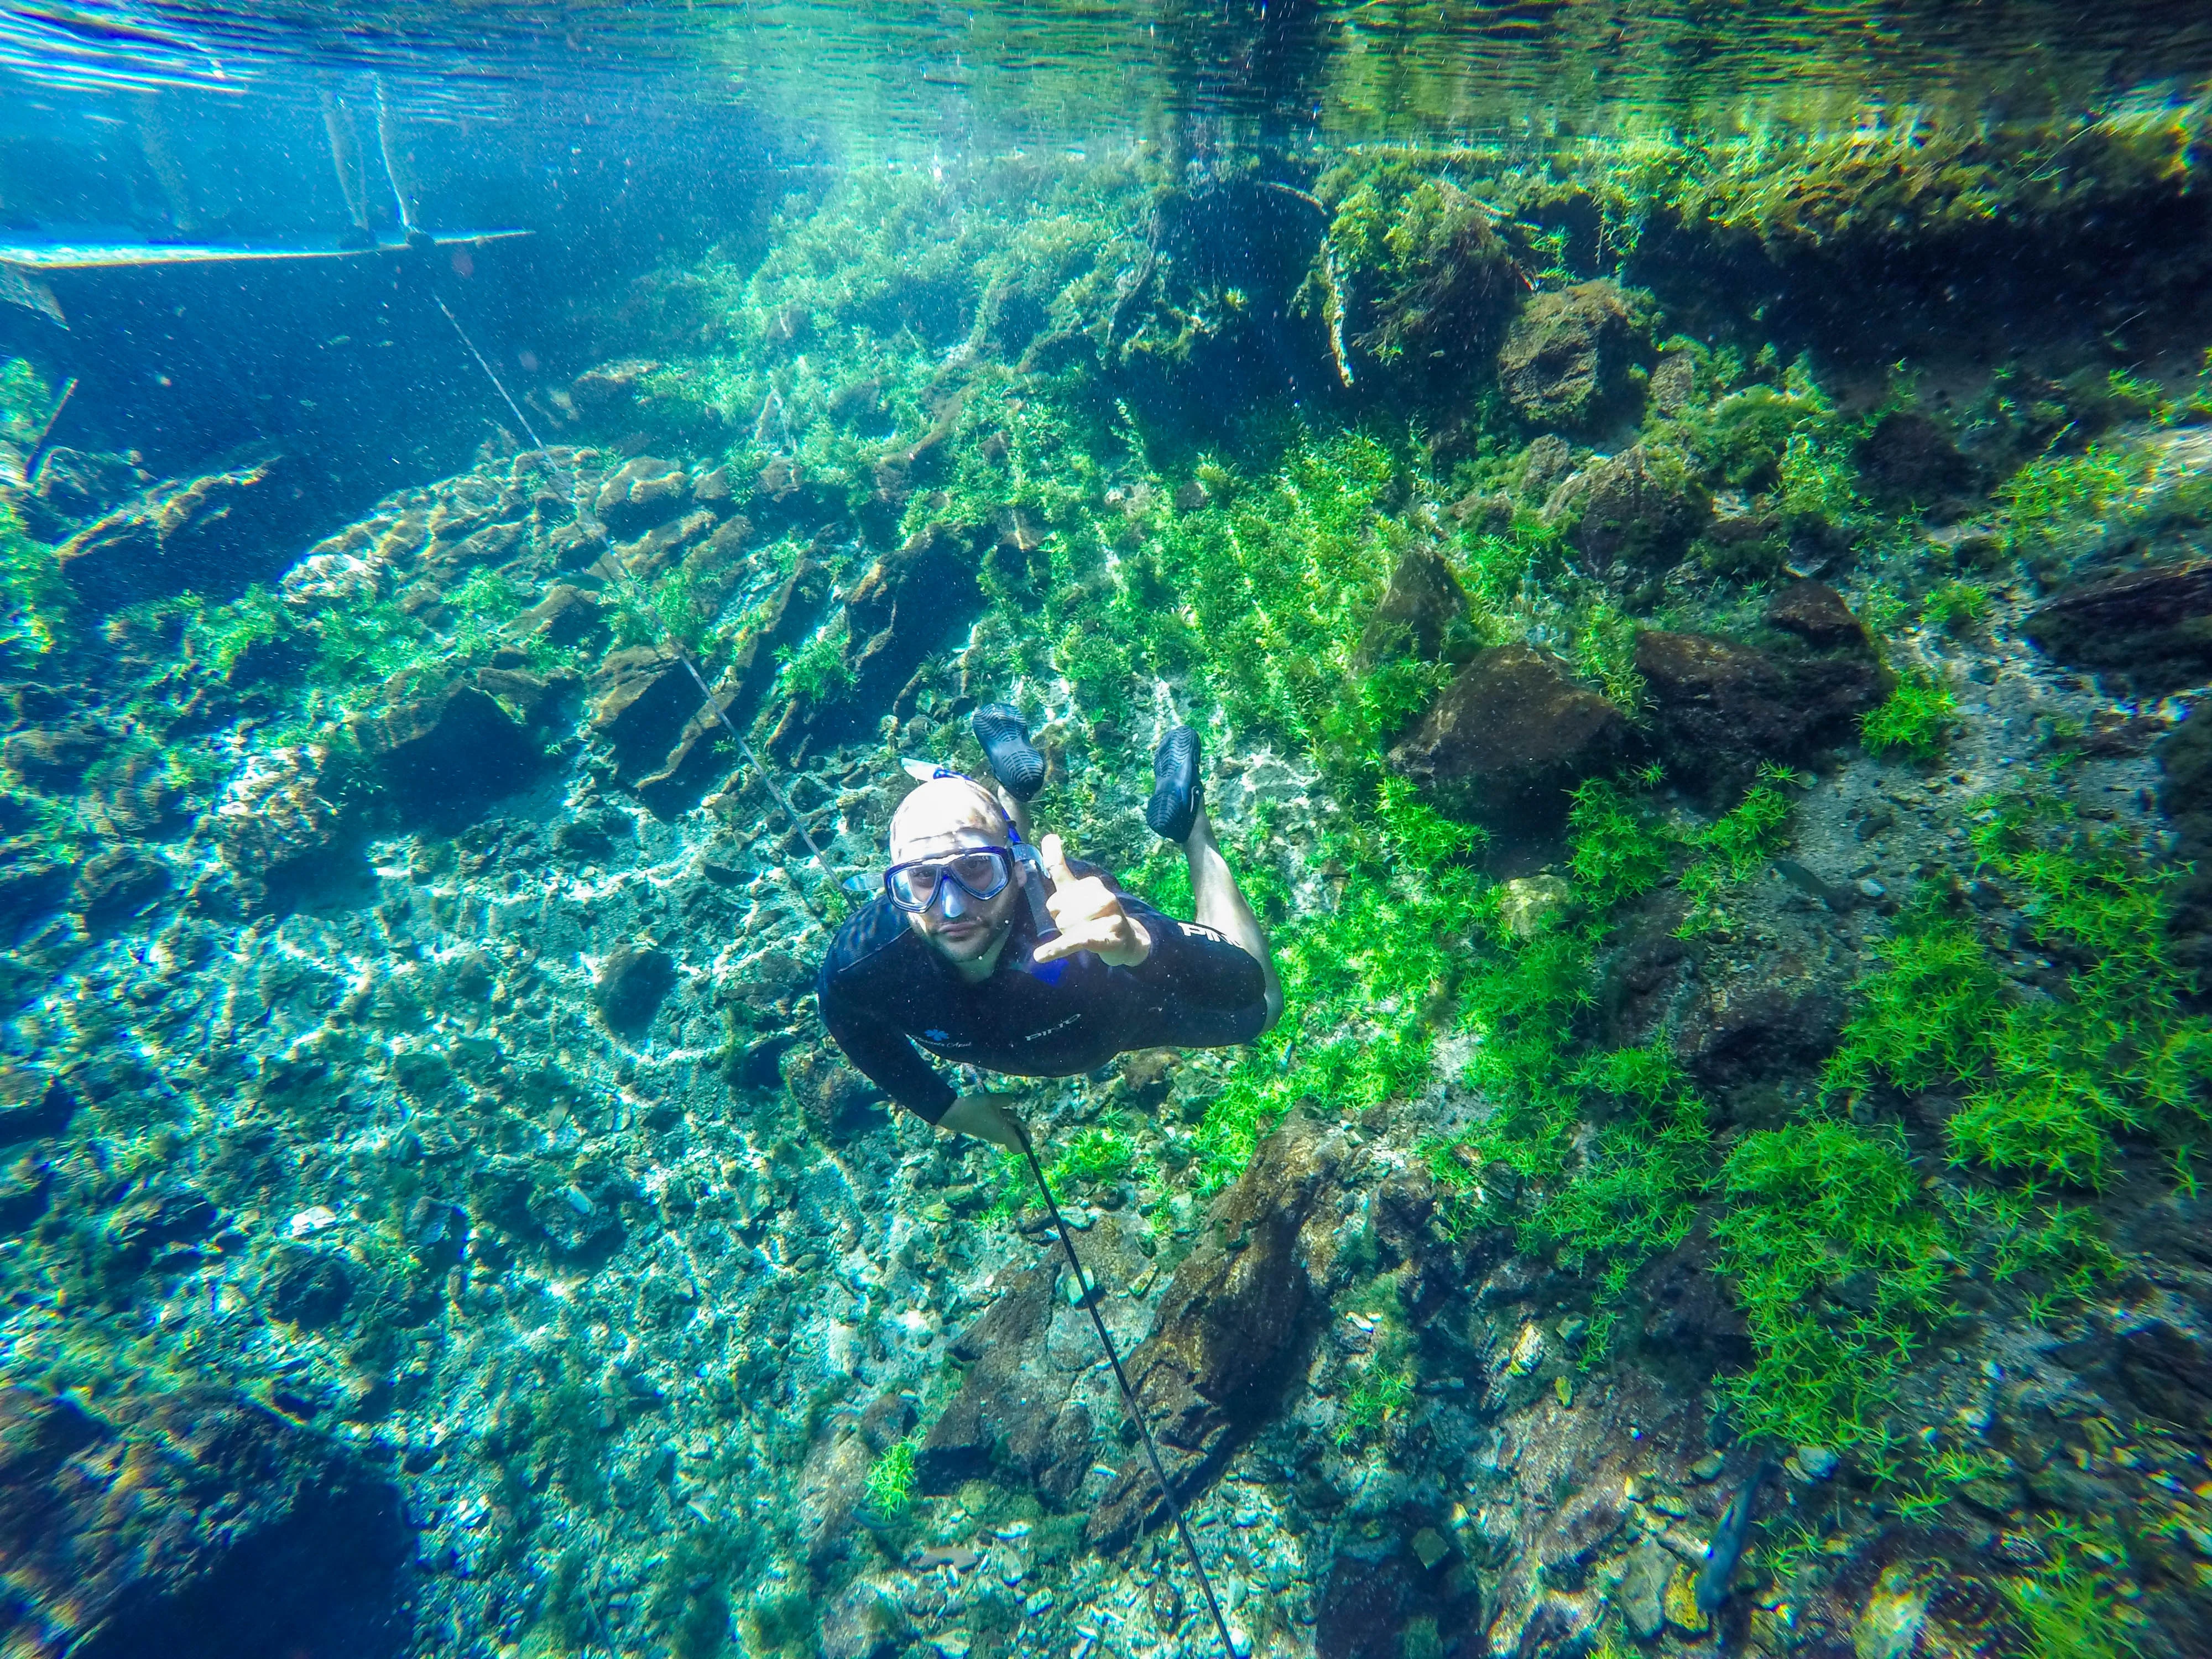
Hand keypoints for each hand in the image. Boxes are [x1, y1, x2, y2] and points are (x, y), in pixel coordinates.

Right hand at [937, 1090, 1027, 1151]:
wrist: (954, 1114)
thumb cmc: (975, 1108)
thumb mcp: (993, 1100)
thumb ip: (1006, 1099)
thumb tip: (1011, 1101)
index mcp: (1004, 1133)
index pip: (1021, 1147)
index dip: (1026, 1139)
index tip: (1024, 1127)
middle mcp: (1000, 1136)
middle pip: (1017, 1133)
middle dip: (1018, 1122)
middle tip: (1008, 1114)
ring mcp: (993, 1133)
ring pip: (1009, 1127)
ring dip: (1008, 1117)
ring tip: (999, 1108)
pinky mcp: (986, 1128)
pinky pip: (1000, 1124)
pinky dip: (1000, 1116)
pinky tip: (993, 1107)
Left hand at [1032, 834, 1151, 967]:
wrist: (1126, 940)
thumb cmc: (1095, 915)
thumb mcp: (1075, 891)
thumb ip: (1059, 866)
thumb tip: (1049, 836)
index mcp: (1092, 884)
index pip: (1055, 900)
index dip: (1058, 911)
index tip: (1071, 912)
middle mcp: (1104, 897)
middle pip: (1060, 915)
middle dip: (1065, 926)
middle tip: (1083, 927)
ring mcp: (1109, 918)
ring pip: (1067, 928)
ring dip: (1072, 936)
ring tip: (1090, 935)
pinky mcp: (1107, 939)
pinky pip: (1077, 941)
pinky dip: (1057, 949)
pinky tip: (1040, 955)